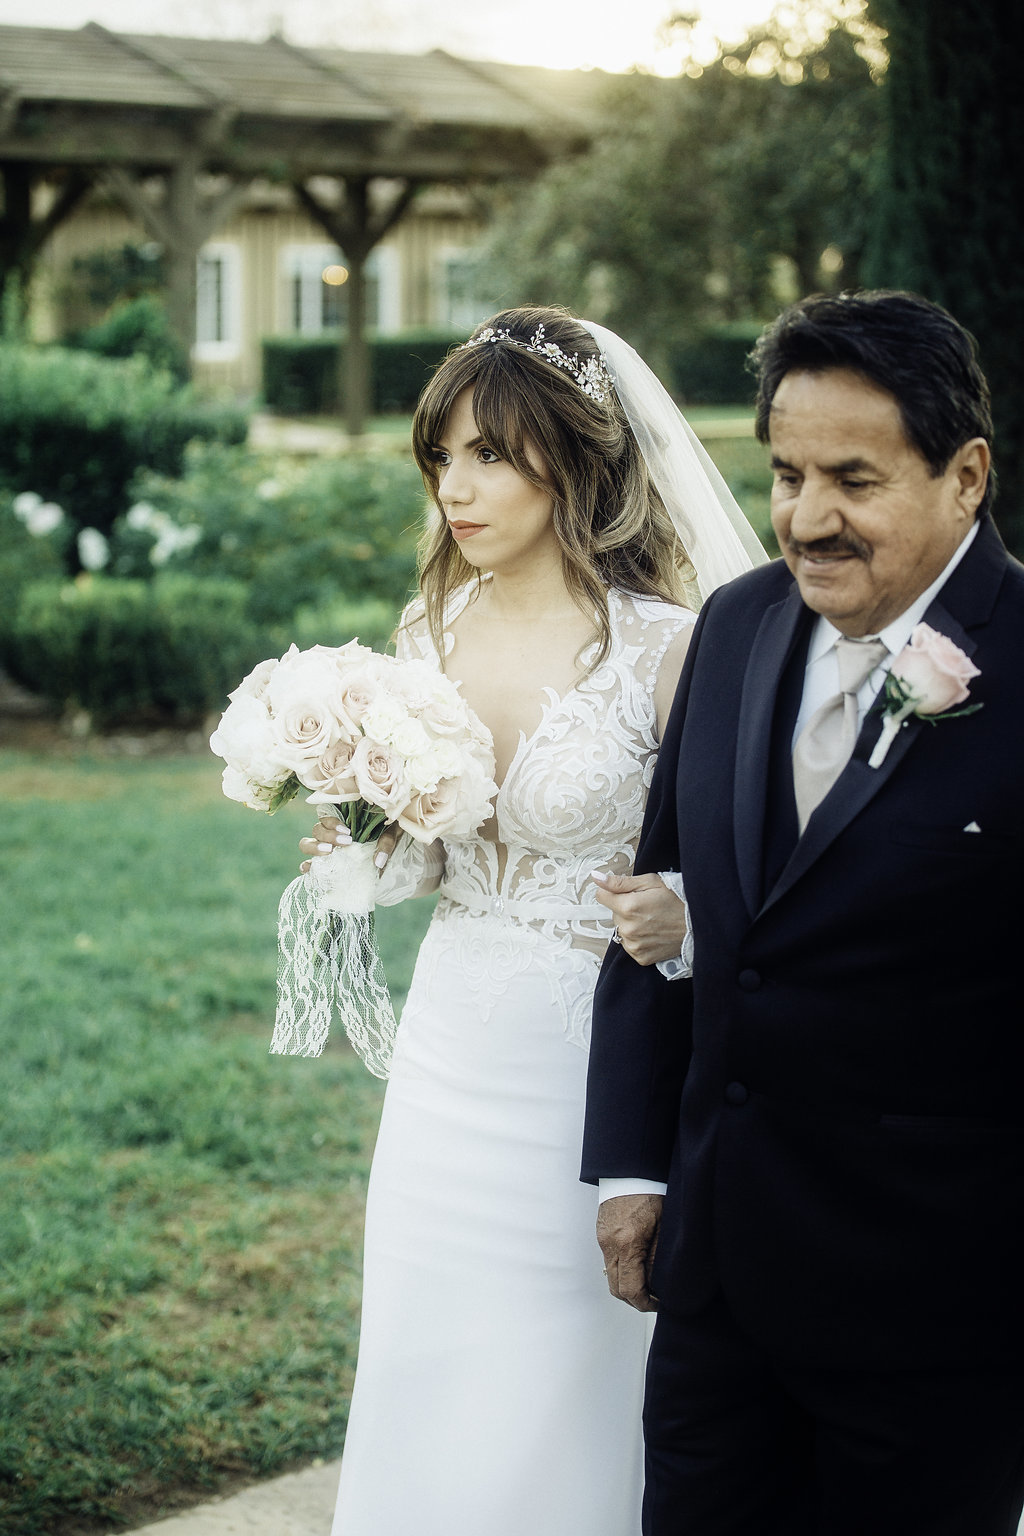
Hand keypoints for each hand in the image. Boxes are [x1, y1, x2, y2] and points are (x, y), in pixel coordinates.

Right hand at [298, 817, 400, 873]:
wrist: (393, 857)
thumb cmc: (388, 838)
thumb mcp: (391, 833)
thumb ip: (386, 842)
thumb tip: (378, 861)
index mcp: (344, 818)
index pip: (327, 814)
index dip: (333, 822)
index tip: (348, 832)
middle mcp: (331, 832)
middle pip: (317, 829)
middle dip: (328, 835)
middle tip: (346, 842)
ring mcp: (325, 848)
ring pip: (307, 843)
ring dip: (314, 847)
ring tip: (328, 852)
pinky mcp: (325, 865)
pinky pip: (308, 864)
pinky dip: (306, 866)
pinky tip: (309, 869)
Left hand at [590, 871, 687, 965]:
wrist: (697, 925)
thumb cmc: (677, 900)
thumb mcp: (650, 882)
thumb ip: (620, 882)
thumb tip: (596, 878)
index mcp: (628, 906)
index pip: (601, 896)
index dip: (613, 892)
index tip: (627, 893)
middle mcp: (628, 928)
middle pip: (613, 914)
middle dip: (625, 908)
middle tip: (647, 907)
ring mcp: (634, 945)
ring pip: (621, 930)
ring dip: (631, 925)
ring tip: (652, 921)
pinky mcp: (640, 957)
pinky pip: (630, 945)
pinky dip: (638, 939)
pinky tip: (653, 933)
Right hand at [597, 1193, 661, 1311]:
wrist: (629, 1170)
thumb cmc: (649, 1193)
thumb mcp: (663, 1226)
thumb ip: (658, 1258)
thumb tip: (658, 1284)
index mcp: (627, 1243)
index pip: (630, 1289)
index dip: (645, 1303)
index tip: (659, 1304)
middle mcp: (610, 1245)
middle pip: (616, 1289)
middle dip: (635, 1300)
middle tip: (653, 1300)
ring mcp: (602, 1240)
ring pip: (610, 1278)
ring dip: (627, 1287)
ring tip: (647, 1285)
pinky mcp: (601, 1234)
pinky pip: (609, 1262)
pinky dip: (621, 1271)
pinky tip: (637, 1266)